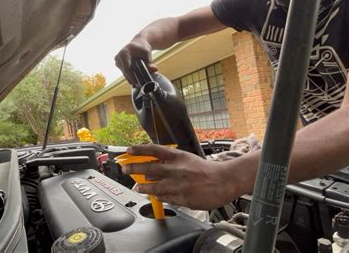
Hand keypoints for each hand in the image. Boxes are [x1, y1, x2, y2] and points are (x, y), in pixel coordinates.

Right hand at [114, 35, 157, 85]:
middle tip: (141, 84)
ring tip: (139, 79)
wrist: (138, 43)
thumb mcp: (147, 54)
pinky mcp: (118, 65)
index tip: (138, 83)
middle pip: (125, 73)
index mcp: (123, 54)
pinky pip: (124, 72)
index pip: (127, 69)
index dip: (132, 77)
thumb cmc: (142, 47)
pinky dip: (130, 75)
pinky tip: (136, 75)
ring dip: (132, 77)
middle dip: (133, 79)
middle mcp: (118, 58)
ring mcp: (117, 62)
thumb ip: (150, 63)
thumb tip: (154, 69)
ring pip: (125, 74)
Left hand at [122, 144, 240, 209]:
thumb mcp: (187, 159)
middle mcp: (177, 169)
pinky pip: (166, 198)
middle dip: (135, 168)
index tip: (128, 149)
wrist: (224, 181)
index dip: (140, 149)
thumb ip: (171, 162)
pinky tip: (155, 195)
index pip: (155, 150)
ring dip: (144, 186)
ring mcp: (179, 185)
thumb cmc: (205, 170)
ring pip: (155, 186)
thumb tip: (152, 166)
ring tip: (137, 186)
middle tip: (125, 168)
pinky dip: (159, 196)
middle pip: (150, 168)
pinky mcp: (183, 198)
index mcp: (179, 157)